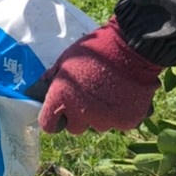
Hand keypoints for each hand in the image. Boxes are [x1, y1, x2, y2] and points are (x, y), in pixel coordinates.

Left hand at [34, 19, 161, 133]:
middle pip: (74, 127)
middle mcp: (80, 114)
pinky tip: (124, 95)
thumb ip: (53, 77)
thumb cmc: (97, 49)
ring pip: (98, 125)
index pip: (49, 125)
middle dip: (79, 116)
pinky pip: (119, 123)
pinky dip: (121, 113)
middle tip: (89, 96)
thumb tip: (42, 87)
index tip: (61, 110)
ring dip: (101, 114)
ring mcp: (105, 120)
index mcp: (61, 98)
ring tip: (110, 91)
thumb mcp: (67, 58)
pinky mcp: (126, 122)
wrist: (133, 47)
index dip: (54, 118)